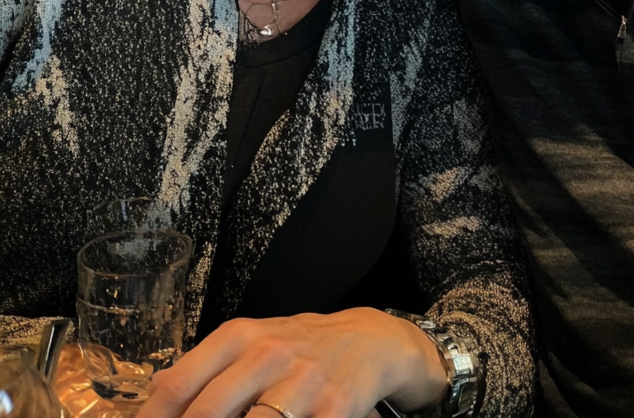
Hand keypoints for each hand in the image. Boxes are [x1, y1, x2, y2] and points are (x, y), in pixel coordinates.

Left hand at [140, 309, 447, 417]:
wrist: (368, 341)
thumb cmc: (296, 349)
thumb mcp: (250, 345)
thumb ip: (205, 371)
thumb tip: (150, 403)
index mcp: (239, 337)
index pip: (178, 385)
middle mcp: (268, 354)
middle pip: (206, 413)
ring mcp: (302, 384)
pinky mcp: (332, 412)